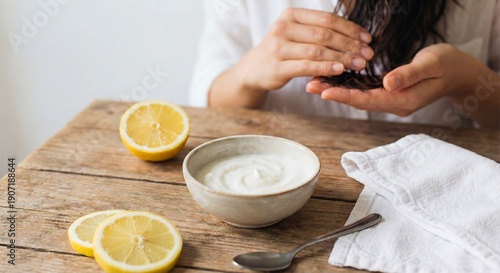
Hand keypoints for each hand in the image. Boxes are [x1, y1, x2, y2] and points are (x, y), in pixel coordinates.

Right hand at [235, 8, 373, 91]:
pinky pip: (306, 66)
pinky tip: (340, 70)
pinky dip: (325, 67)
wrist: (254, 69)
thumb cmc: (282, 50)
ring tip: (359, 64)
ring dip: (342, 57)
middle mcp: (283, 28)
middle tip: (367, 54)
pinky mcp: (278, 67)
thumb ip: (318, 31)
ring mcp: (278, 47)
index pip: (327, 19)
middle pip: (324, 34)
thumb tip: (355, 35)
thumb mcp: (297, 34)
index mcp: (291, 15)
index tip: (367, 39)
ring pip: (317, 50)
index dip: (350, 28)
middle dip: (350, 44)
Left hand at [307, 43, 476, 116]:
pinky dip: (348, 86)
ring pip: (358, 97)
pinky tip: (334, 79)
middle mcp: (393, 103)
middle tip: (310, 86)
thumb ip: (409, 75)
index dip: (346, 96)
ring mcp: (390, 100)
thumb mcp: (431, 65)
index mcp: (402, 101)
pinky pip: (364, 91)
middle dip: (334, 93)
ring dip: (337, 90)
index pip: (368, 100)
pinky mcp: (388, 92)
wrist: (458, 72)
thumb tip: (387, 83)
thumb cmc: (447, 65)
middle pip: (358, 101)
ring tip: (314, 83)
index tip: (325, 91)